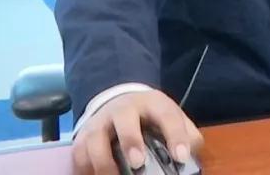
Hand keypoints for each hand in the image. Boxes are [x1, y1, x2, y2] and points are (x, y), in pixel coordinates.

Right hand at [73, 90, 202, 174]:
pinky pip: (79, 155)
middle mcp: (124, 109)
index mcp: (153, 103)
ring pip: (95, 139)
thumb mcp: (171, 117)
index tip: (181, 157)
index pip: (167, 116)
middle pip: (125, 120)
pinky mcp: (82, 137)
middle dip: (130, 142)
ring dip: (103, 162)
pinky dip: (85, 170)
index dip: (175, 136)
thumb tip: (190, 157)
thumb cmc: (150, 116)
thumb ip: (186, 134)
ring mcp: (100, 122)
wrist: (119, 102)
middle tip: (138, 163)